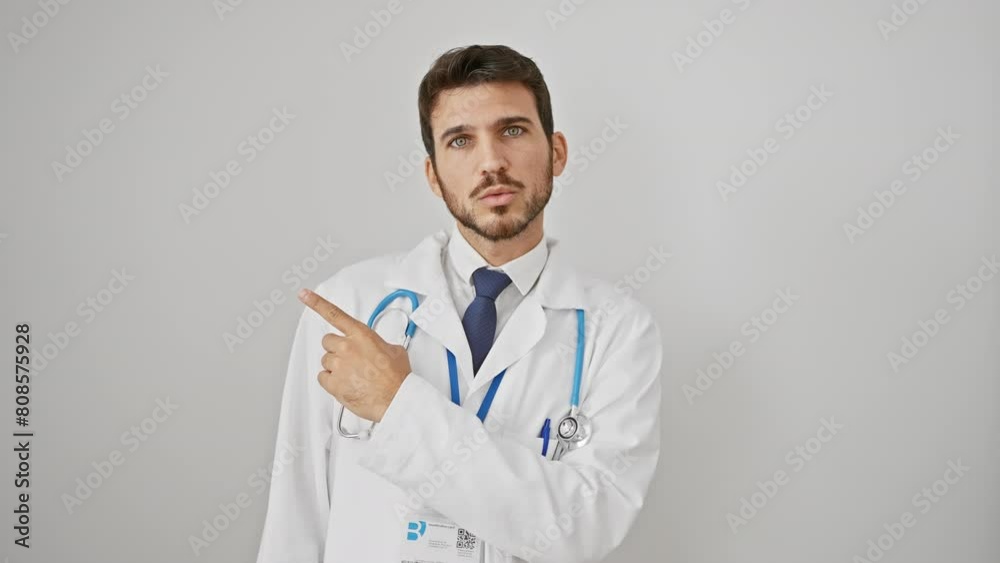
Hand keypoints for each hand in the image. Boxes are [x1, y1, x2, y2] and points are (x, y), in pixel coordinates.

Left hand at [298, 287, 410, 422]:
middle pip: (328, 342)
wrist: (397, 399)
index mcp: (361, 335)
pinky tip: (346, 384)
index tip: (305, 295)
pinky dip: (331, 382)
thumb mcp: (394, 351)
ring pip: (326, 361)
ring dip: (336, 367)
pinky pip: (323, 377)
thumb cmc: (397, 378)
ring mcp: (339, 365)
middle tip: (350, 359)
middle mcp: (347, 347)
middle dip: (336, 349)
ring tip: (353, 376)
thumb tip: (378, 348)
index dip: (316, 303)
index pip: (334, 314)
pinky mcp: (333, 383)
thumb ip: (379, 344)